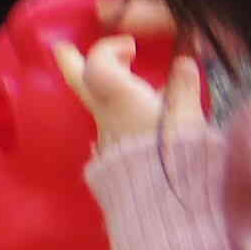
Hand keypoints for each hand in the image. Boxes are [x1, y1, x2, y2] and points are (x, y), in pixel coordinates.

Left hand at [54, 39, 208, 152]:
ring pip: (95, 104)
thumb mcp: (188, 117)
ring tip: (119, 79)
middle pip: (79, 82)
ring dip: (103, 89)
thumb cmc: (176, 154)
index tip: (130, 46)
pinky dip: (116, 112)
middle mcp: (106, 114)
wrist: (160, 203)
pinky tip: (131, 116)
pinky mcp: (111, 156)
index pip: (99, 62)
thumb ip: (185, 87)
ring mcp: (105, 137)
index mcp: (121, 97)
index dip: (110, 48)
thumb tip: (184, 62)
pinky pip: (108, 126)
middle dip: (71, 62)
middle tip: (62, 48)